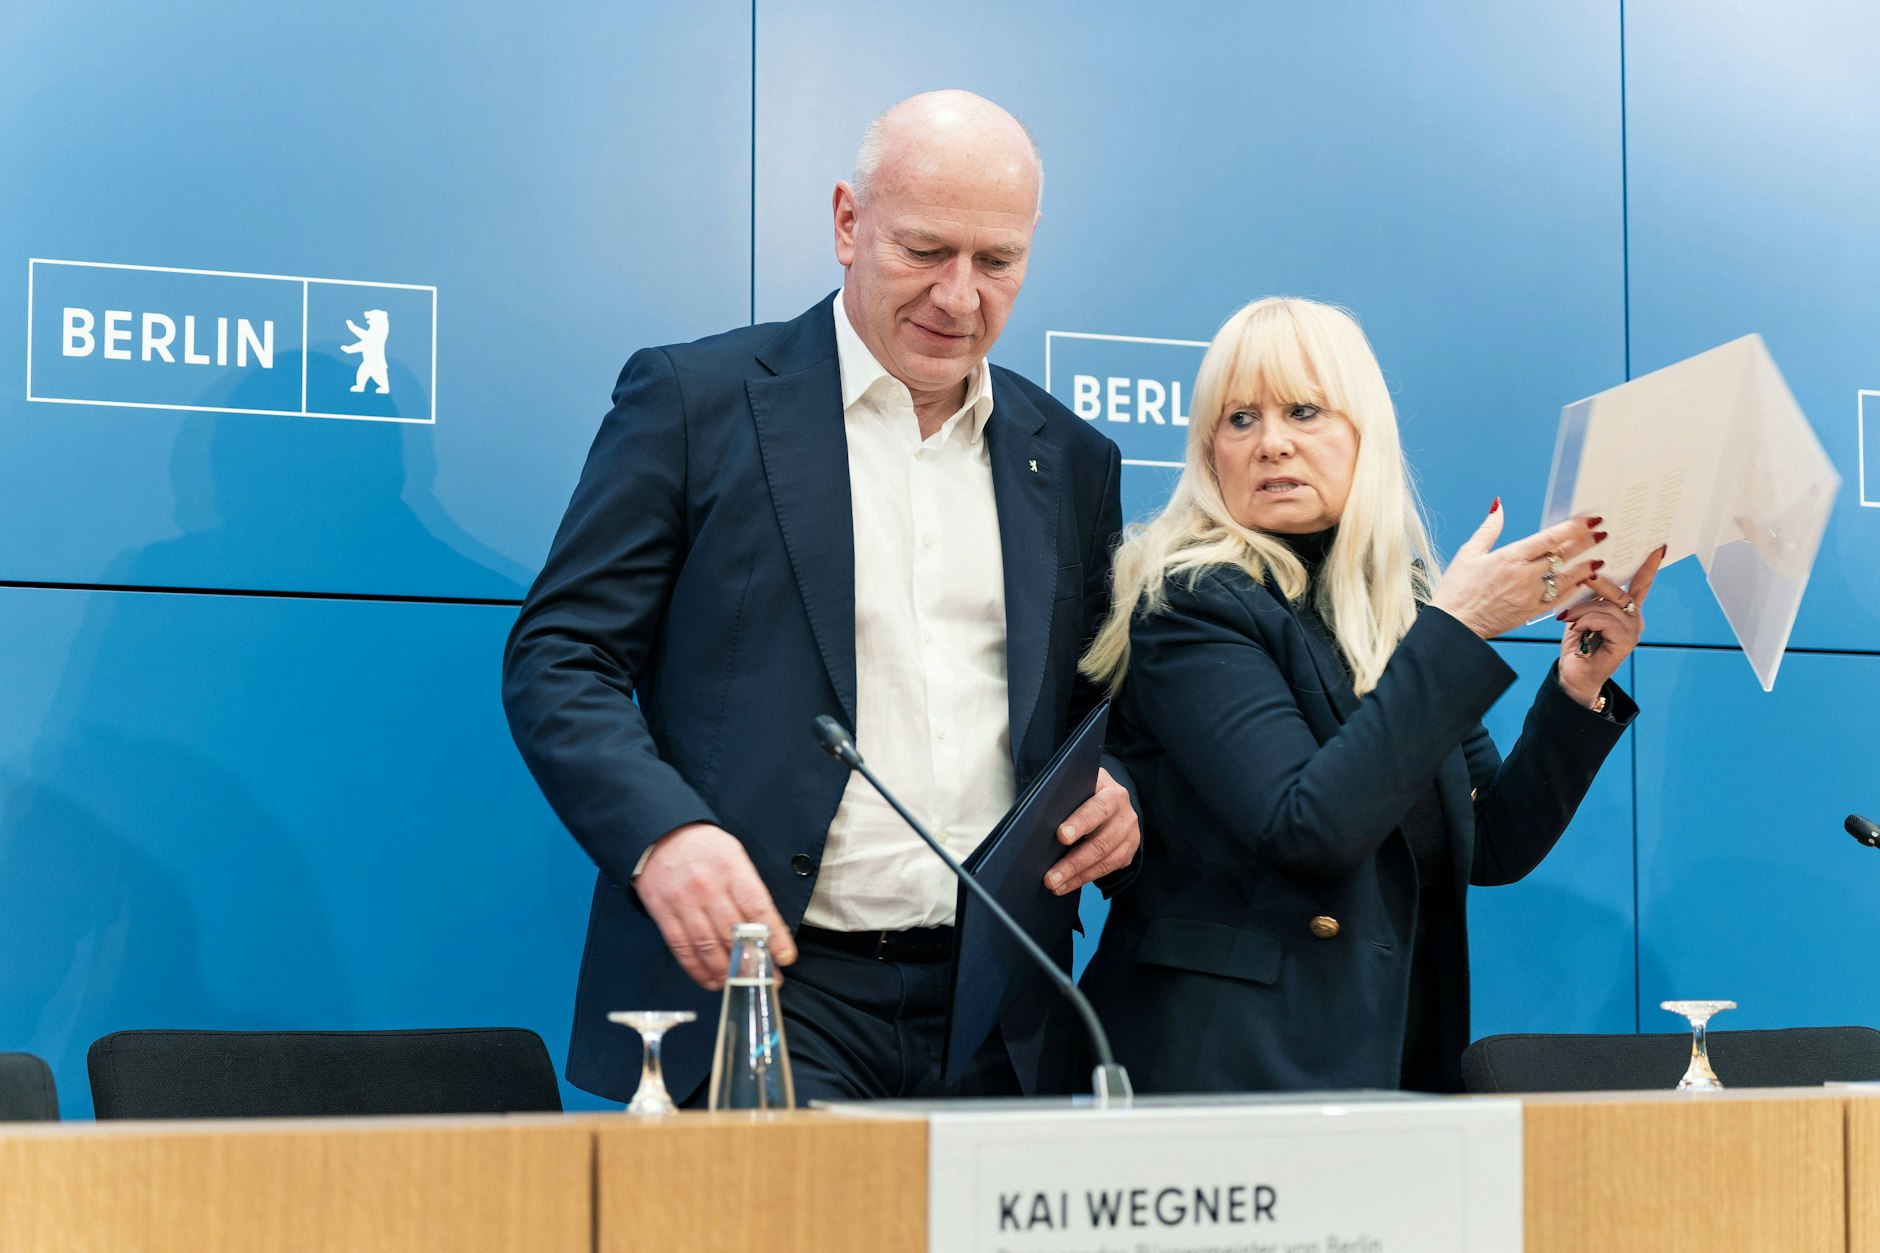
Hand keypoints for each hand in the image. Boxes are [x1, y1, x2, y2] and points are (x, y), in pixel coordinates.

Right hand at [634, 822, 795, 989]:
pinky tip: (711, 980)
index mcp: (731, 869)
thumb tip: (769, 928)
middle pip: (733, 933)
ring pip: (707, 945)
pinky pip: (682, 948)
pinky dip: (697, 969)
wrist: (660, 835)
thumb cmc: (705, 848)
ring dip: (726, 972)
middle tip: (767, 979)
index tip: (786, 957)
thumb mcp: (734, 856)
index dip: (774, 936)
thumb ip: (749, 889)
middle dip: (752, 961)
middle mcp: (708, 887)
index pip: (758, 908)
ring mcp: (683, 902)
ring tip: (740, 984)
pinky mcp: (663, 914)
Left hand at [1044, 767, 1139, 895]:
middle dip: (1073, 861)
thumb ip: (1066, 798)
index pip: (1098, 807)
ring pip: (1105, 859)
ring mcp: (1129, 833)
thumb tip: (1039, 819)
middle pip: (1101, 841)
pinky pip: (1107, 869)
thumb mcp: (1079, 788)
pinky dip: (1084, 879)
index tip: (1061, 836)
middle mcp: (1125, 813)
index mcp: (1111, 792)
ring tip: (1055, 884)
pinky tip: (1066, 884)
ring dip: (1077, 875)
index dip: (1080, 822)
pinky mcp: (1128, 851)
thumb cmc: (1086, 795)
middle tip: (1050, 875)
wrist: (1111, 803)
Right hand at [1430, 502, 1607, 640]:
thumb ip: (1488, 529)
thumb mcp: (1468, 553)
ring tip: (1599, 559)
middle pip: (1563, 555)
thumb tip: (1499, 507)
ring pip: (1567, 578)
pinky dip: (1574, 589)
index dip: (1574, 527)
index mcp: (1509, 557)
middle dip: (1586, 542)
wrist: (1455, 625)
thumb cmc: (1457, 590)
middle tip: (1602, 533)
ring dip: (1586, 567)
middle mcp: (1524, 575)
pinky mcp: (1531, 612)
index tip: (1590, 520)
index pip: (1550, 538)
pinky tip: (1583, 582)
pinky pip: (1561, 599)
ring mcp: (1530, 595)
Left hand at [1555, 544, 1665, 705]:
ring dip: (1583, 610)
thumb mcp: (1583, 612)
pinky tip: (1577, 629)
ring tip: (1568, 618)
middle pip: (1620, 591)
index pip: (1641, 583)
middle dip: (1598, 583)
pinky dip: (1586, 621)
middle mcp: (1634, 618)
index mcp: (1627, 609)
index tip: (1658, 547)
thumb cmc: (1578, 643)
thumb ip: (1592, 596)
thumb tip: (1590, 572)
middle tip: (1584, 575)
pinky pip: (1605, 620)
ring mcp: (1632, 630)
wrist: (1574, 674)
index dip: (1649, 566)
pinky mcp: (1626, 642)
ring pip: (1608, 605)